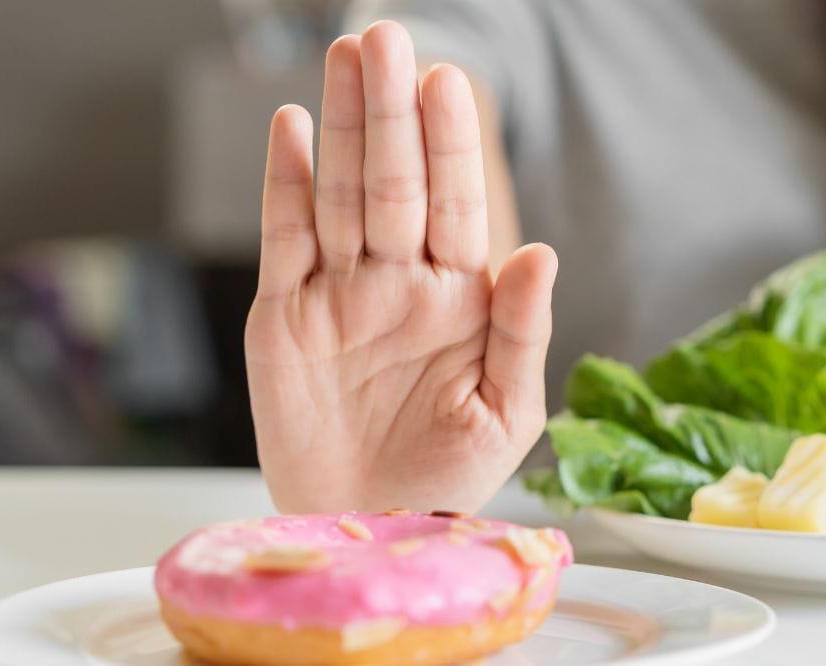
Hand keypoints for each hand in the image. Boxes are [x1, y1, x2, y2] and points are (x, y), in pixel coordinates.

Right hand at [245, 21, 556, 513]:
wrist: (369, 528)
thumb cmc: (448, 477)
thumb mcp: (505, 414)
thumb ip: (522, 332)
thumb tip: (541, 253)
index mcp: (459, 299)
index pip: (456, 205)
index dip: (450, 146)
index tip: (448, 84)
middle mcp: (399, 282)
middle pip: (394, 183)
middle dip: (391, 113)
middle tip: (387, 39)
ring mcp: (340, 294)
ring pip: (340, 195)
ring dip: (343, 128)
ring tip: (346, 59)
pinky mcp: (284, 316)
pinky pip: (285, 239)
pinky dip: (286, 186)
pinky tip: (295, 130)